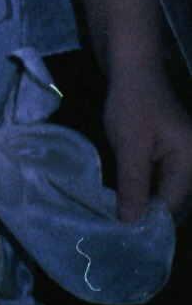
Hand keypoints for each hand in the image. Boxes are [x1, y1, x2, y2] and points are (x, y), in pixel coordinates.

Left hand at [103, 62, 191, 223]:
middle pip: (173, 205)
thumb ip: (133, 182)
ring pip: (167, 196)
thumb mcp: (129, 142)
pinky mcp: (171, 157)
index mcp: (190, 162)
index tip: (124, 236)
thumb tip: (130, 222)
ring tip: (120, 219)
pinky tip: (127, 199)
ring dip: (146, 206)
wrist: (133, 68)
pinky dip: (145, 192)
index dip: (149, 222)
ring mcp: (184, 161)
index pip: (172, 205)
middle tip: (118, 230)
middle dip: (148, 217)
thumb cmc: (133, 100)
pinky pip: (161, 184)